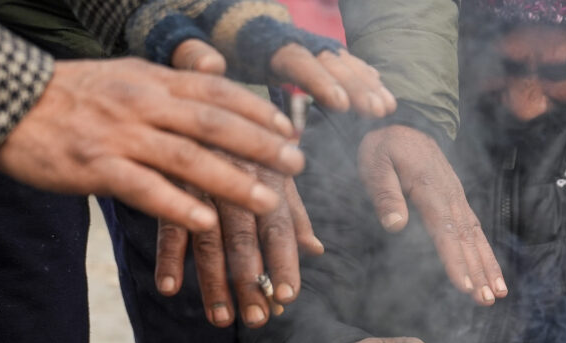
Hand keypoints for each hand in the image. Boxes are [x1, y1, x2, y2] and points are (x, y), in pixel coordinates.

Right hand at [0, 58, 302, 231]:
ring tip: (268, 201)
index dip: (256, 110)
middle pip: (212, 123)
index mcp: (152, 82)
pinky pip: (144, 188)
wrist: (6, 104)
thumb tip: (217, 70)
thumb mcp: (125, 76)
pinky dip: (178, 205)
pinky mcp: (96, 167)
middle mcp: (142, 105)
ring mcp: (120, 136)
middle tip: (297, 164)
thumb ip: (173, 80)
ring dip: (231, 181)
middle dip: (259, 144)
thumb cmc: (73, 96)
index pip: (215, 92)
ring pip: (186, 158)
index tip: (291, 128)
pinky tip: (207, 222)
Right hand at [156, 159, 322, 326]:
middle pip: (244, 240)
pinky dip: (168, 257)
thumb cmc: (246, 143)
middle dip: (250, 282)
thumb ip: (295, 211)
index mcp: (268, 179)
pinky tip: (170, 288)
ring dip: (214, 283)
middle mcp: (236, 181)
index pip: (280, 228)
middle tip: (257, 318)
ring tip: (222, 319)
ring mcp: (200, 183)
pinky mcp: (167, 182)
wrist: (195, 97)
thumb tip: (316, 250)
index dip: (284, 262)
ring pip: (208, 240)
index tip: (288, 296)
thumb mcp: (274, 169)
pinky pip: (167, 224)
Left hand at [171, 31, 396, 117]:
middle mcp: (286, 38)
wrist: (196, 9)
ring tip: (386, 107)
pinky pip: (341, 62)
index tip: (341, 104)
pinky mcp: (306, 52)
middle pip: (326, 60)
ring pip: (339, 60)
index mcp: (258, 40)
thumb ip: (190, 52)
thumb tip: (210, 64)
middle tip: (377, 109)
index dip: (319, 81)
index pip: (295, 59)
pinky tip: (380, 91)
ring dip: (364, 83)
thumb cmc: (186, 29)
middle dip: (355, 85)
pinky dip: (362, 75)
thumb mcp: (179, 39)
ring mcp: (300, 43)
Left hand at [358, 126, 505, 305]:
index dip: (455, 260)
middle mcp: (451, 196)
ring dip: (488, 267)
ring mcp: (458, 199)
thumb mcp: (375, 164)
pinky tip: (492, 275)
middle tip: (487, 300)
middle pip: (467, 239)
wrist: (404, 125)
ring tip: (497, 295)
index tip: (464, 285)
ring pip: (476, 237)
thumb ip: (385, 194)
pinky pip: (476, 231)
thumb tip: (395, 226)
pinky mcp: (459, 203)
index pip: (444, 231)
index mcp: (430, 189)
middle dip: (479, 271)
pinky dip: (486, 254)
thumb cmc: (385, 147)